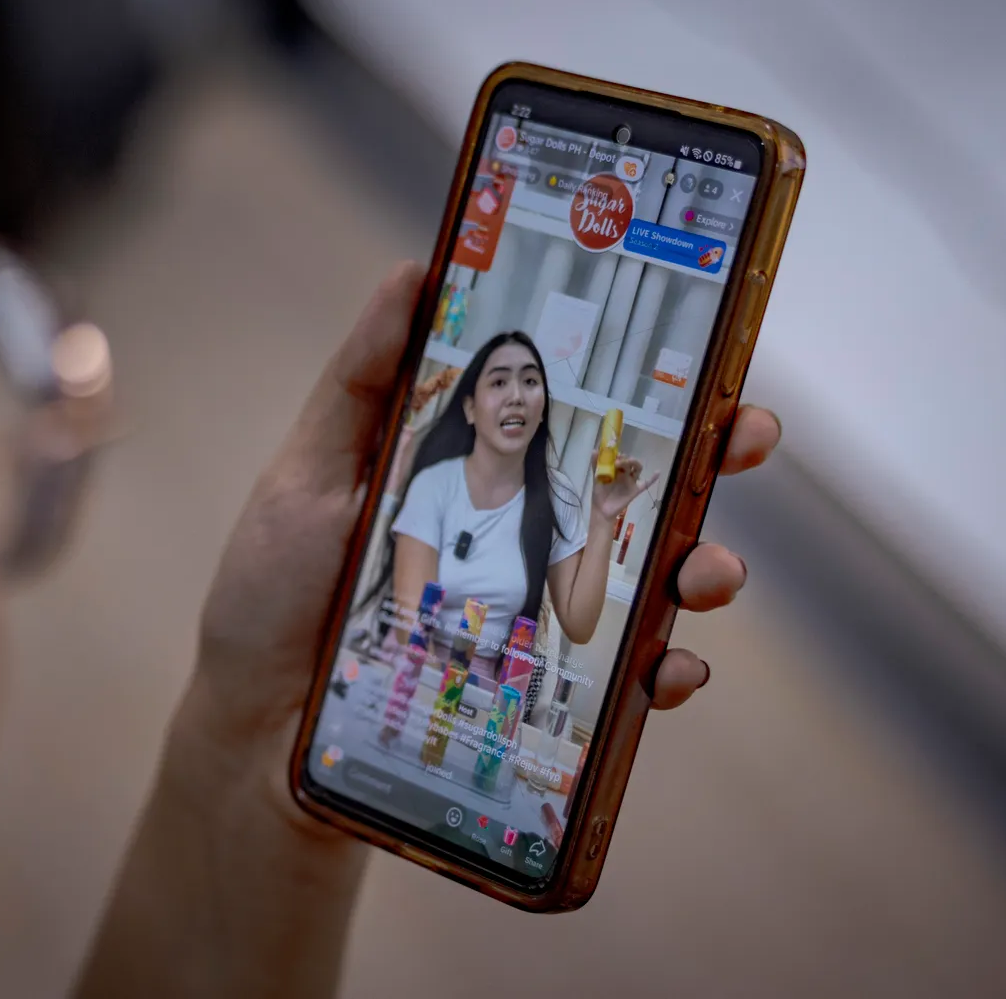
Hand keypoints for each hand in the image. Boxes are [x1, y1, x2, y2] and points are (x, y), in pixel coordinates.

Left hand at [79, 263, 780, 998]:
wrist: (257, 734)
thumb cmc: (272, 596)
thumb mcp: (308, 476)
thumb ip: (361, 384)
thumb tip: (412, 272)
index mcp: (471, 475)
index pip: (570, 416)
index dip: (640, 383)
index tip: (703, 346)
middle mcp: (515, 537)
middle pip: (630, 491)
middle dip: (709, 459)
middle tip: (747, 437)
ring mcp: (530, 613)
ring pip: (647, 581)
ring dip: (702, 567)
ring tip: (709, 572)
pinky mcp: (532, 690)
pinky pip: (619, 679)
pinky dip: (660, 672)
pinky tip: (669, 669)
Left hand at [590, 452, 659, 520]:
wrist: (602, 510)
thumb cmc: (599, 493)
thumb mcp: (596, 477)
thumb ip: (595, 465)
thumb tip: (593, 450)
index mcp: (616, 470)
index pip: (621, 458)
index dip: (619, 455)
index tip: (614, 454)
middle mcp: (625, 474)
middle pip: (630, 462)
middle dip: (625, 459)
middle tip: (617, 461)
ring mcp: (631, 482)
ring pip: (637, 469)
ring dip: (634, 463)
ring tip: (626, 462)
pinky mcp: (635, 490)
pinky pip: (646, 484)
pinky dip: (653, 478)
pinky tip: (657, 472)